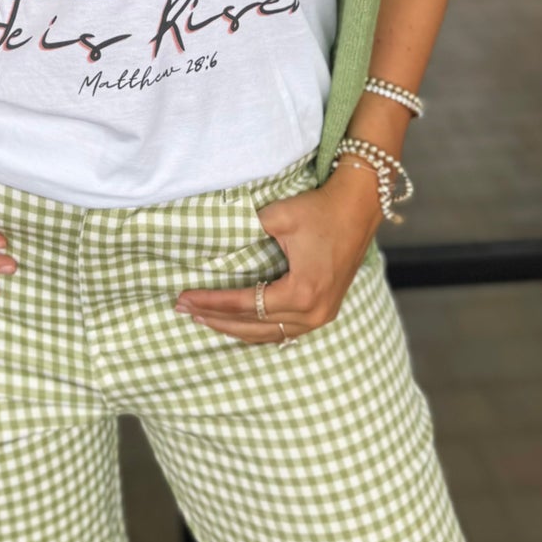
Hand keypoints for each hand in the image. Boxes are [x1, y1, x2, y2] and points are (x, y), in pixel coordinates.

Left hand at [173, 159, 383, 343]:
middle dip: (214, 319)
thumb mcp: (277, 217)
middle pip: (252, 326)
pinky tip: (235, 324)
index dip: (210, 301)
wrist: (359, 206)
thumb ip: (244, 232)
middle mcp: (312, 313)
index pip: (243, 304)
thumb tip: (212, 245)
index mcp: (301, 292)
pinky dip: (257, 329)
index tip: (183, 297)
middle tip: (182, 310)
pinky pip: (284, 331)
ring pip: (267, 335)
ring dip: (233, 328)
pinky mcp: (325, 311)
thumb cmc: (319, 209)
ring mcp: (321, 317)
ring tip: (202, 318)